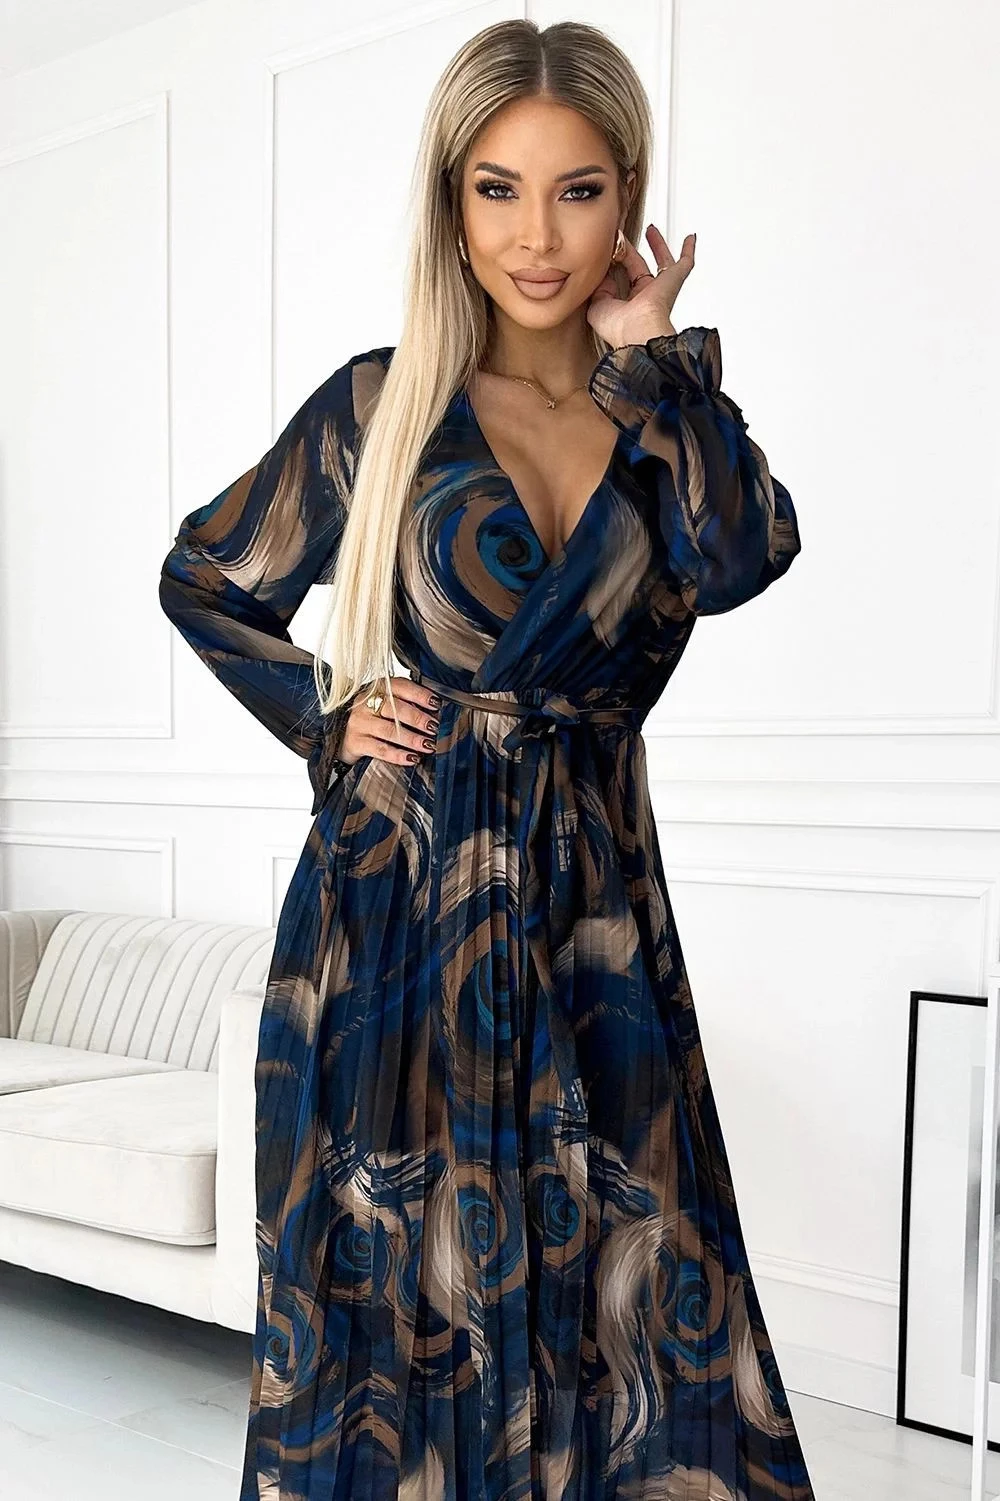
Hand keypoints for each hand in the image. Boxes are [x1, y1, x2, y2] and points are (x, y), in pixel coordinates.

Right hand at [340, 675, 439, 765]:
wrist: (342, 735)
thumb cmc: (373, 718)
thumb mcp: (386, 704)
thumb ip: (406, 703)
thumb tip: (437, 712)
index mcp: (377, 689)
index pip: (400, 686)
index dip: (419, 694)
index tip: (436, 704)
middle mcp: (365, 703)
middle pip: (395, 708)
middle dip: (418, 718)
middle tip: (434, 728)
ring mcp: (358, 722)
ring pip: (389, 730)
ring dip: (412, 739)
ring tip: (428, 745)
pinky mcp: (355, 742)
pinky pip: (380, 749)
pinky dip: (398, 755)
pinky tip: (412, 758)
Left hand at [586, 224, 695, 348]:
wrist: (637, 331)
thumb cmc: (619, 328)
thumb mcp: (596, 307)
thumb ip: (598, 288)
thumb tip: (604, 270)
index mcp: (628, 305)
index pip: (621, 280)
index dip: (613, 265)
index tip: (604, 252)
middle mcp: (645, 296)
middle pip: (639, 267)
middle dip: (630, 252)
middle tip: (622, 239)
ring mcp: (660, 288)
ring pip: (661, 262)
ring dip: (656, 245)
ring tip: (651, 230)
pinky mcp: (674, 280)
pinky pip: (686, 263)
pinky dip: (689, 250)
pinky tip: (690, 239)